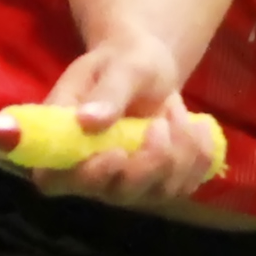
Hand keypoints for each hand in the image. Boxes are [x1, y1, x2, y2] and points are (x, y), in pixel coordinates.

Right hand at [30, 32, 222, 206]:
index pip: (56, 180)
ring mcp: (127, 183)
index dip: (87, 177)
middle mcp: (91, 172)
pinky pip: (186, 184)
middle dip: (150, 162)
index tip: (118, 152)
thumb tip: (88, 120)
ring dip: (179, 151)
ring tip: (174, 110)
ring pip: (158, 192)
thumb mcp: (119, 67)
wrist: (147, 66)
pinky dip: (199, 153)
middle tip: (159, 122)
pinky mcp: (159, 183)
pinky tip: (195, 124)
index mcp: (64, 143)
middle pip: (118, 193)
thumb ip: (107, 93)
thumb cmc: (122, 61)